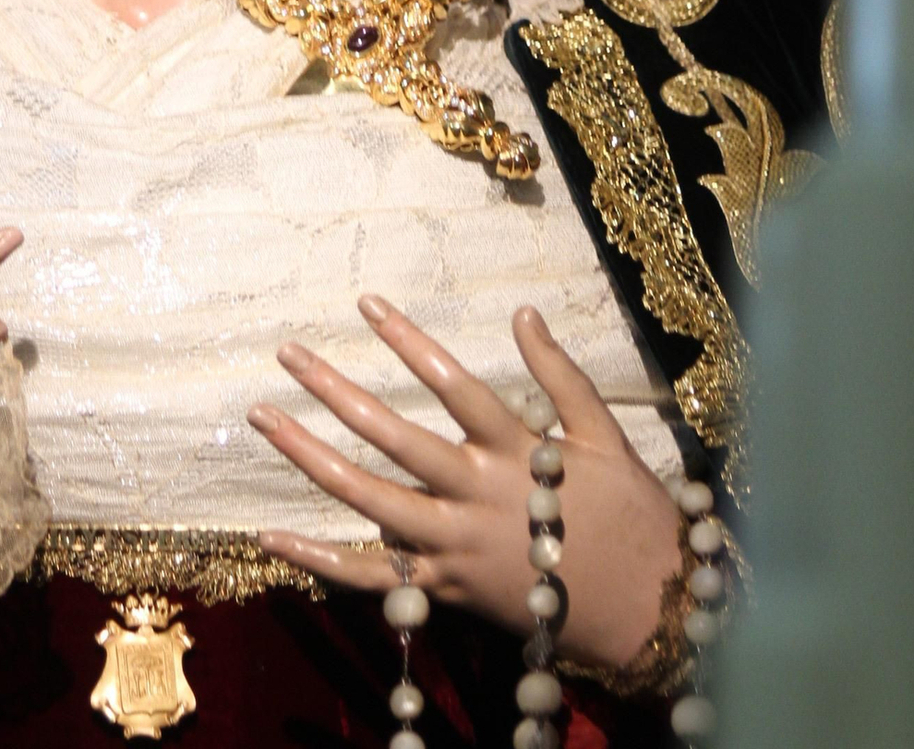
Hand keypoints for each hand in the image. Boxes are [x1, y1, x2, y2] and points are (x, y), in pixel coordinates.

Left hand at [249, 297, 681, 670]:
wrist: (647, 611)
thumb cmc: (630, 514)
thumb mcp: (603, 434)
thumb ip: (560, 373)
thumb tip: (524, 312)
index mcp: (515, 452)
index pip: (451, 384)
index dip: (408, 342)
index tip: (366, 302)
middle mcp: (477, 497)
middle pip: (393, 439)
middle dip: (335, 393)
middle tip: (288, 353)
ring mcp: (456, 548)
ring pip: (370, 501)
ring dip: (312, 458)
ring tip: (265, 419)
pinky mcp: (446, 592)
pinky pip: (373, 578)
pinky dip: (321, 560)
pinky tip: (271, 535)